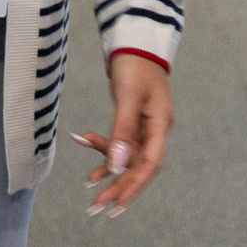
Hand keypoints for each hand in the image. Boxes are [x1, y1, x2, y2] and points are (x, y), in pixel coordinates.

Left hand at [74, 52, 171, 217]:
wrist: (135, 41)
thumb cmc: (135, 65)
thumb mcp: (128, 97)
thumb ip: (122, 131)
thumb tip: (117, 166)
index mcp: (161, 124)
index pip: (150, 164)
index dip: (134, 186)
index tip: (117, 203)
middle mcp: (155, 129)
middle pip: (138, 165)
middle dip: (119, 185)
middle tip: (98, 205)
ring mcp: (144, 125)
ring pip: (127, 156)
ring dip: (109, 168)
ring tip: (88, 183)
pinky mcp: (133, 121)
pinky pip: (119, 142)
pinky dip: (103, 147)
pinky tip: (85, 143)